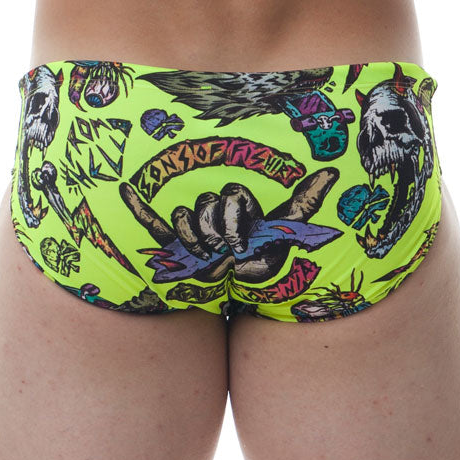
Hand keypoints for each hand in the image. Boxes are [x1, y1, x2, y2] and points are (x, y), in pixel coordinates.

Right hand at [118, 167, 338, 283]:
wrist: (248, 289)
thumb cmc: (267, 255)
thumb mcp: (287, 228)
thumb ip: (306, 201)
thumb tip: (334, 170)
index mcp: (235, 198)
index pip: (228, 195)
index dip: (236, 220)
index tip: (243, 244)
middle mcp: (211, 206)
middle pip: (205, 206)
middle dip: (217, 234)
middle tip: (227, 255)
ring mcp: (191, 223)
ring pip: (183, 221)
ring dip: (196, 244)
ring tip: (210, 261)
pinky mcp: (171, 242)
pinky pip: (150, 219)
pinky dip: (136, 205)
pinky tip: (124, 188)